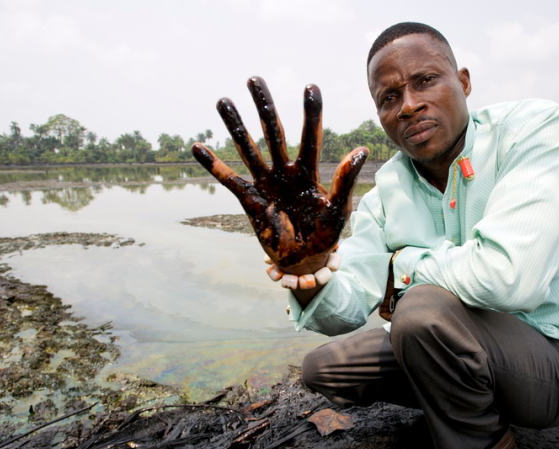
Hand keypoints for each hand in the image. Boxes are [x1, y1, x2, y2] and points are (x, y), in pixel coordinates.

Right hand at [192, 76, 368, 273]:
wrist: (304, 260)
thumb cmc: (326, 234)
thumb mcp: (338, 209)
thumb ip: (344, 181)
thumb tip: (360, 151)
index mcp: (309, 171)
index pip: (310, 136)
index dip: (311, 113)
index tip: (310, 87)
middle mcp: (285, 172)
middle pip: (273, 132)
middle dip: (264, 106)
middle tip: (254, 79)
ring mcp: (265, 183)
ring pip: (248, 148)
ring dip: (235, 125)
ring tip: (223, 101)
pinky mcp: (249, 200)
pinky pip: (228, 180)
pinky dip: (213, 165)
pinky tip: (197, 147)